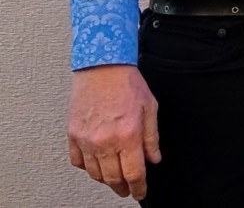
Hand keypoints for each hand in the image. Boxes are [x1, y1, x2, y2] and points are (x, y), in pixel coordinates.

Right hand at [67, 64, 160, 198]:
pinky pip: (77, 161)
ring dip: (105, 180)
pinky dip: (86, 168)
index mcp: (127, 136)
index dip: (138, 187)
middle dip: (122, 187)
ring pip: (94, 173)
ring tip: (113, 179)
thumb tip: (154, 158)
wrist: (102, 68)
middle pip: (112, 177)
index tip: (140, 192)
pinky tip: (96, 166)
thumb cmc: (128, 84)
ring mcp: (86, 139)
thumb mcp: (151, 109)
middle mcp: (105, 141)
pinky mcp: (73, 134)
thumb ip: (151, 138)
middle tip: (127, 189)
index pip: (133, 173)